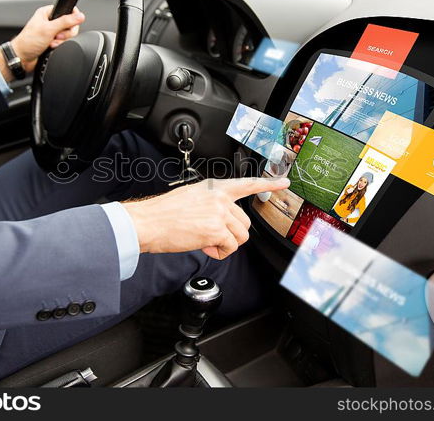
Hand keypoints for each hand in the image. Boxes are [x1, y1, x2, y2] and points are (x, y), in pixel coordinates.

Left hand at [0, 5, 85, 81]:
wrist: (22, 57)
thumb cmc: (28, 42)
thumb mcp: (48, 29)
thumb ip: (65, 22)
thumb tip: (80, 16)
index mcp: (47, 13)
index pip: (67, 10)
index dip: (72, 18)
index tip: (70, 25)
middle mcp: (50, 21)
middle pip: (70, 24)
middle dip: (65, 33)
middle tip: (56, 36)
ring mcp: (52, 32)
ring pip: (68, 35)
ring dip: (61, 41)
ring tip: (51, 42)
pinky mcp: (53, 41)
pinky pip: (64, 42)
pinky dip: (59, 46)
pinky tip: (51, 46)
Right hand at [123, 177, 289, 259]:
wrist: (149, 222)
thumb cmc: (163, 213)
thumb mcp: (191, 196)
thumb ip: (211, 203)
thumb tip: (221, 220)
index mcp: (214, 188)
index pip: (247, 183)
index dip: (268, 183)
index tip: (284, 182)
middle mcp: (220, 198)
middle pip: (245, 222)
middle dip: (232, 234)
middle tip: (211, 237)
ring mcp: (219, 213)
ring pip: (240, 237)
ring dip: (226, 244)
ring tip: (206, 241)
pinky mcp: (216, 230)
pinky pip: (230, 247)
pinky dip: (219, 252)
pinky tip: (204, 246)